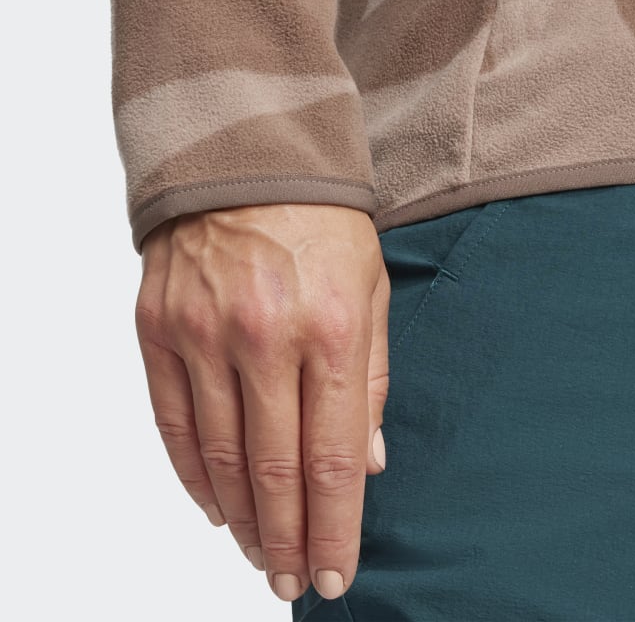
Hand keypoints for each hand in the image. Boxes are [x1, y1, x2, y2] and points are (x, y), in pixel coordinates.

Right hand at [134, 202, 389, 602]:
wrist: (248, 159)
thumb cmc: (324, 226)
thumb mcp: (371, 290)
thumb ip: (370, 379)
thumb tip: (369, 464)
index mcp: (330, 328)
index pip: (333, 456)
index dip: (334, 526)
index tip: (335, 573)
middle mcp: (264, 336)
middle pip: (273, 470)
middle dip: (287, 539)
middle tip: (294, 583)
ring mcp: (203, 334)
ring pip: (219, 457)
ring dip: (241, 519)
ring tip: (260, 555)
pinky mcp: (158, 329)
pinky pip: (172, 423)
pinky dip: (192, 476)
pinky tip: (214, 507)